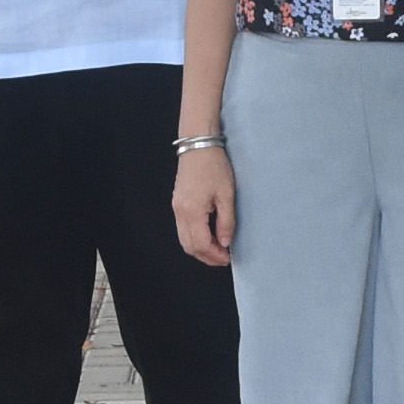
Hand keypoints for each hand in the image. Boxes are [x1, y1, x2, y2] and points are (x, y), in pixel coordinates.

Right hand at [175, 147, 238, 267]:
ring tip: (217, 248)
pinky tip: (208, 235)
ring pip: (184, 239)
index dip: (214, 255)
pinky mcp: (177, 203)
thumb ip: (226, 221)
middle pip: (189, 246)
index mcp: (192, 211)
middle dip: (206, 256)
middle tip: (223, 258)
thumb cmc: (214, 166)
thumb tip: (224, 242)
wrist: (198, 145)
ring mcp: (176, 208)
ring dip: (200, 248)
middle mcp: (180, 212)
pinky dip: (194, 237)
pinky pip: (182, 228)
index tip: (227, 258)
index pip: (201, 244)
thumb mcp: (227, 195)